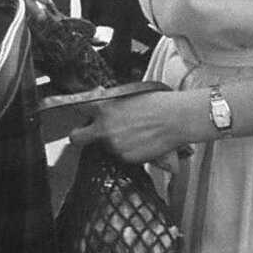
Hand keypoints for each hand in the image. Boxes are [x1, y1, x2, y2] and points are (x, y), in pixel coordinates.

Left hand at [68, 90, 187, 163]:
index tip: (80, 113)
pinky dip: (125, 150)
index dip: (78, 112)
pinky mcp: (126, 158)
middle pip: (76, 137)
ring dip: (110, 141)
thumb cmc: (155, 102)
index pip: (76, 109)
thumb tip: (96, 95)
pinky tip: (139, 141)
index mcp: (102, 108)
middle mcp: (104, 128)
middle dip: (80, 135)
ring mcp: (114, 145)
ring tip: (130, 132)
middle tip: (90, 132)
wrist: (176, 118)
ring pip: (101, 147)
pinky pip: (118, 155)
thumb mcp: (126, 95)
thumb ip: (107, 100)